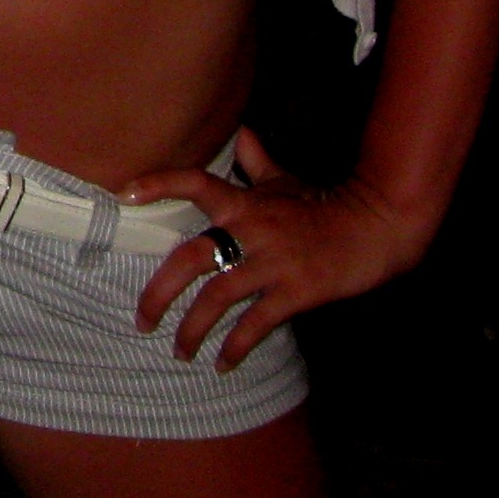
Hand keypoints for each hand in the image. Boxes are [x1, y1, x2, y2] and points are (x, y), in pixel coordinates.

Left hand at [124, 126, 431, 369]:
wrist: (372, 228)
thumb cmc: (322, 205)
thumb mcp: (287, 182)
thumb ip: (258, 163)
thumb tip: (241, 133)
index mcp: (246, 203)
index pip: (196, 184)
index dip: (160, 184)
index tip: (126, 195)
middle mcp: (252, 230)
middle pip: (192, 258)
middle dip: (160, 293)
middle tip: (141, 320)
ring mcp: (273, 263)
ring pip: (217, 298)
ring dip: (192, 329)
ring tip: (179, 350)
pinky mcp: (295, 292)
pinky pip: (255, 324)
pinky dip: (235, 346)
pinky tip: (223, 364)